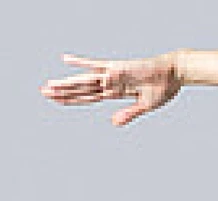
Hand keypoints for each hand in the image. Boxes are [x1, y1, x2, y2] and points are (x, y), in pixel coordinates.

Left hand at [40, 52, 180, 126]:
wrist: (174, 74)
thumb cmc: (163, 88)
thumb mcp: (144, 106)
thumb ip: (129, 113)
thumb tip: (113, 124)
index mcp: (115, 92)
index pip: (88, 97)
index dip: (72, 99)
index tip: (57, 100)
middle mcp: (110, 83)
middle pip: (81, 88)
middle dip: (63, 91)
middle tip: (43, 92)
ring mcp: (113, 75)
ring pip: (84, 80)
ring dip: (66, 84)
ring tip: (48, 86)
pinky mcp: (118, 68)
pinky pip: (97, 65)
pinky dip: (81, 63)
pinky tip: (65, 59)